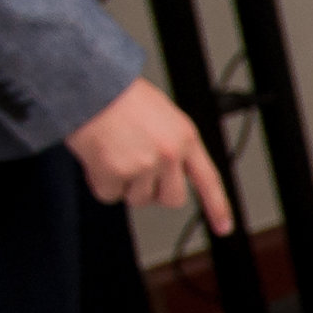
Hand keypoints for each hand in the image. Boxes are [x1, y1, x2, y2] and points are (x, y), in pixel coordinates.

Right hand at [65, 77, 233, 232]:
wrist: (88, 85)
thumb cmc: (120, 96)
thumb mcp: (163, 115)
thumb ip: (174, 145)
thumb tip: (171, 174)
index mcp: (186, 137)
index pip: (208, 179)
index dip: (217, 206)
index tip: (224, 227)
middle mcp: (170, 154)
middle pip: (171, 199)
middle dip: (154, 192)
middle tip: (135, 168)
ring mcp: (144, 165)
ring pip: (137, 199)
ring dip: (123, 183)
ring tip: (114, 151)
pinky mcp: (116, 173)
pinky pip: (109, 195)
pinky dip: (100, 181)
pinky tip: (98, 156)